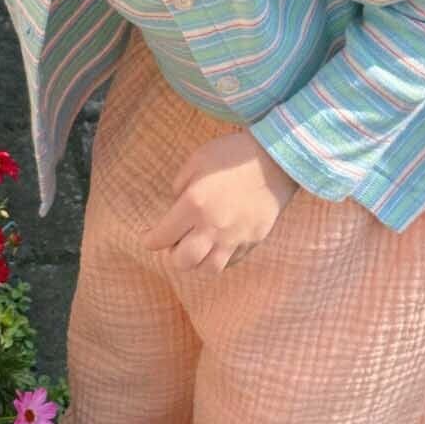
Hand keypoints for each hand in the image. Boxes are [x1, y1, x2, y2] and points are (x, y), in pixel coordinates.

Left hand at [139, 130, 299, 276]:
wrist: (277, 160)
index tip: (148, 237)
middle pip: (183, 261)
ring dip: (196, 262)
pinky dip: (218, 259)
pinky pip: (230, 262)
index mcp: (194, 205)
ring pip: (208, 268)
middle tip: (173, 243)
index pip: (162, 237)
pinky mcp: (252, 241)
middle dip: (172, 255)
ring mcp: (235, 237)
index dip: (150, 240)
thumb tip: (176, 205)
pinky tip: (216, 245)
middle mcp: (213, 227)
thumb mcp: (197, 160)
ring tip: (196, 248)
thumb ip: (180, 185)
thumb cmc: (233, 154)